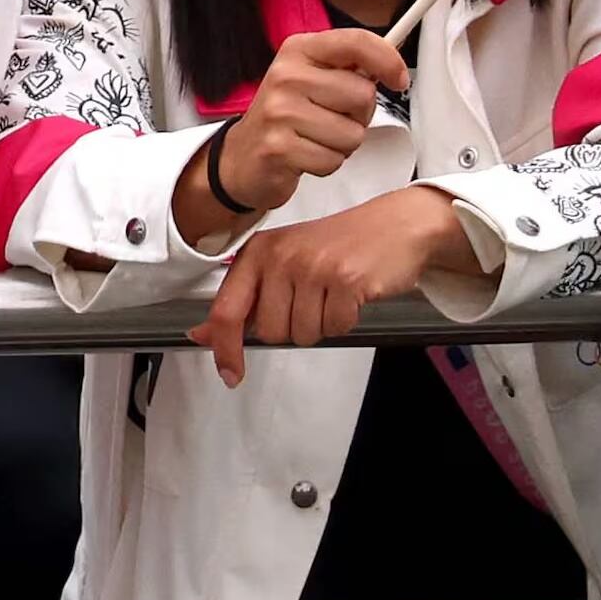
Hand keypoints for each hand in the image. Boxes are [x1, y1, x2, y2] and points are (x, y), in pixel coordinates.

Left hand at [192, 184, 467, 381]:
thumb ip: (245, 298)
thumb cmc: (337, 246)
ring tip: (332, 294)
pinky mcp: (345, 280)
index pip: (227, 309)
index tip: (229, 373)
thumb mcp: (283, 261)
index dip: (224, 347)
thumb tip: (206, 334)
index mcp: (257, 252)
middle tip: (312, 300)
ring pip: (304, 333)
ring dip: (321, 324)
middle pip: (271, 331)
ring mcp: (312, 268)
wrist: (394, 226)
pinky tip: (351, 296)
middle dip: (293, 328)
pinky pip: (336, 328)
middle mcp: (279, 257)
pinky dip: (345, 321)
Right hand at [201, 28, 407, 241]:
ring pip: (353, 133)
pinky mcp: (278, 146)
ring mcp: (279, 111)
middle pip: (363, 94)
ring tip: (316, 138)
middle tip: (332, 117)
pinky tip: (305, 155)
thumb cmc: (288, 115)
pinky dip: (326, 164)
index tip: (398, 80)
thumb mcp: (313, 77)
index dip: (388, 60)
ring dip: (342, 144)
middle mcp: (286, 75)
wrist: (243, 155)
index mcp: (298, 50)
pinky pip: (333, 160)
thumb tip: (392, 67)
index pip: (356, 42)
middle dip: (359, 115)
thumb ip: (349, 67)